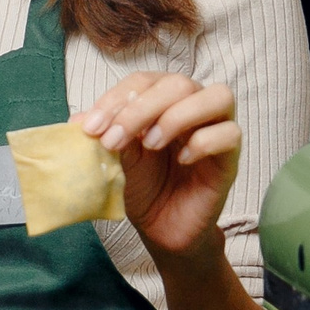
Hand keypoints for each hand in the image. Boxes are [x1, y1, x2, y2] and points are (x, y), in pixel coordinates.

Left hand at [80, 73, 240, 261]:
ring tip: (151, 144)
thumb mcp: (116, 158)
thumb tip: (78, 120)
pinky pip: (230, 133)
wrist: (161, 228)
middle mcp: (192, 106)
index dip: (116, 99)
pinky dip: (204, 142)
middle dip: (140, 109)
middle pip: (178, 83)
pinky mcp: (231, 156)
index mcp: (162, 99)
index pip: (144, 81)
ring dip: (177, 116)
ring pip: (217, 96)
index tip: (91, 128)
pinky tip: (183, 160)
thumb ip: (104, 136)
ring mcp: (215, 128)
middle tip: (114, 140)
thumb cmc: (141, 186)